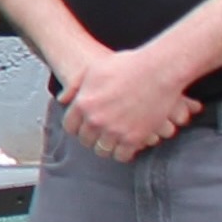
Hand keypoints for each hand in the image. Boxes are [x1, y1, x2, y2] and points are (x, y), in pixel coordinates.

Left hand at [59, 39, 200, 160]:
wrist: (159, 71)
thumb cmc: (127, 66)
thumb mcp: (94, 69)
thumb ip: (75, 86)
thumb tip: (62, 100)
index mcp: (83, 104)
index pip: (70, 127)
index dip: (77, 126)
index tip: (86, 124)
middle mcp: (95, 120)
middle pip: (85, 140)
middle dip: (91, 136)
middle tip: (102, 131)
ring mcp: (114, 131)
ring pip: (102, 150)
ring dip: (107, 145)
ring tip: (114, 138)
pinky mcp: (134, 138)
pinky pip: (122, 156)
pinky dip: (123, 152)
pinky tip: (127, 143)